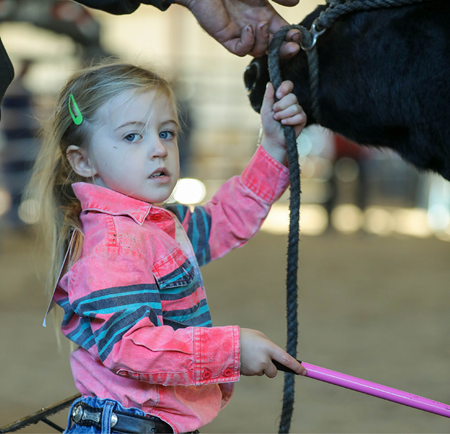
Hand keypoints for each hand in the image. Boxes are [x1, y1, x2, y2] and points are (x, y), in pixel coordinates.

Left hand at [177, 0, 301, 57]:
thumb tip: (296, 3)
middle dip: (284, 49)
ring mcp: (240, 33)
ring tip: (260, 24)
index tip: (298, 35)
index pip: (281, 33)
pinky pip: (240, 50)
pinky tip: (247, 29)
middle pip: (272, 47)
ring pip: (258, 51)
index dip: (291, 37)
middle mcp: (253, 26)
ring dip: (264, 42)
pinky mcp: (226, 37)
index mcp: (264, 14)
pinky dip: (247, 43)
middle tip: (292, 46)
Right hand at [240, 328, 305, 376]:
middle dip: (271, 368)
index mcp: (269, 348)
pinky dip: (251, 368)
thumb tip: (276, 357)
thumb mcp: (260, 337)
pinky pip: (254, 373)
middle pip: (274, 371)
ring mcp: (256, 368)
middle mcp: (264, 360)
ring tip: (249, 356)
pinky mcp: (248, 374)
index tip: (304, 372)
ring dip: (259, 367)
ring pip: (263, 372)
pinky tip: (245, 360)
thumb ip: (270, 347)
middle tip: (262, 359)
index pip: (287, 360)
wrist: (226, 345)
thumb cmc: (245, 337)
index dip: (296, 367)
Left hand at [260, 80, 305, 163]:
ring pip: (295, 107)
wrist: (273, 138)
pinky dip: (290, 120)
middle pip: (292, 97)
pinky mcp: (302, 119)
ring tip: (278, 120)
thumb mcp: (265, 110)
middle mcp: (292, 102)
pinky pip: (300, 116)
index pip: (288, 85)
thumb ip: (268, 97)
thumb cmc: (269, 124)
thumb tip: (269, 83)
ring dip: (284, 115)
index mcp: (283, 97)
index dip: (285, 88)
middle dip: (281, 106)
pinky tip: (285, 124)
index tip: (278, 95)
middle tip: (275, 113)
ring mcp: (298, 110)